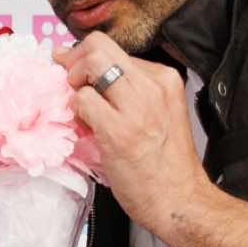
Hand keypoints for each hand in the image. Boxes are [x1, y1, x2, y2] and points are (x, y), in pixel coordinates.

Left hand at [58, 34, 213, 238]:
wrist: (180, 200)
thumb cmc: (165, 165)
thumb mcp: (157, 113)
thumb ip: (128, 91)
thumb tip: (85, 72)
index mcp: (164, 78)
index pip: (113, 48)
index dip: (86, 58)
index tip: (73, 71)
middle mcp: (152, 85)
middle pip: (98, 46)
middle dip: (73, 61)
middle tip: (68, 84)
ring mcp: (137, 106)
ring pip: (89, 65)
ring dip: (73, 84)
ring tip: (79, 109)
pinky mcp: (118, 130)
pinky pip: (82, 100)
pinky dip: (76, 111)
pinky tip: (86, 128)